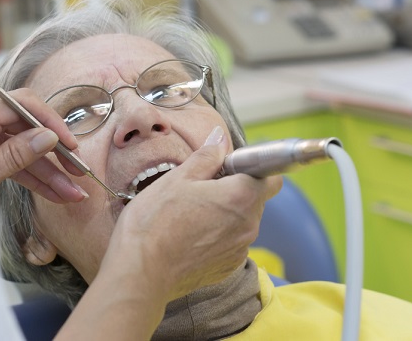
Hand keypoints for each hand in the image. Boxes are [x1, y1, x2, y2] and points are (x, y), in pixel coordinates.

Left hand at [0, 88, 87, 203]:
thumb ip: (14, 156)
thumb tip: (47, 137)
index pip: (21, 105)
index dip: (50, 122)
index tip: (70, 144)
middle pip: (27, 129)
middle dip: (56, 154)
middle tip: (78, 172)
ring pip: (24, 151)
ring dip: (49, 173)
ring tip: (73, 193)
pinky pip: (14, 163)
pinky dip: (34, 178)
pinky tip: (54, 192)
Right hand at [56, 126, 280, 339]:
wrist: (140, 272)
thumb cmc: (155, 221)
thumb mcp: (178, 178)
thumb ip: (207, 156)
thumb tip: (220, 138)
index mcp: (241, 197)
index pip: (271, 176)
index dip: (251, 168)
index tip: (226, 168)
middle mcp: (249, 225)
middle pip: (255, 199)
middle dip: (235, 189)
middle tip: (201, 189)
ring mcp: (240, 249)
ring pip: (242, 222)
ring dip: (226, 214)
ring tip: (191, 215)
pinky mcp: (228, 267)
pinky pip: (231, 243)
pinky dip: (218, 236)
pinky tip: (190, 236)